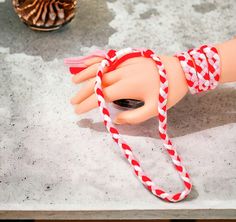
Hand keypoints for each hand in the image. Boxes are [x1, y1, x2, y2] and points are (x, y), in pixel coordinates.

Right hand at [70, 54, 188, 124]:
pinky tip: (89, 64)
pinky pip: (108, 59)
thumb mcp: (155, 109)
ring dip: (85, 75)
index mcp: (128, 86)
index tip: (78, 111)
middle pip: (97, 82)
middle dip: (83, 93)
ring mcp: (125, 63)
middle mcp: (123, 72)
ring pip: (100, 68)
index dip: (88, 104)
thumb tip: (116, 119)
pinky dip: (96, 62)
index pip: (102, 95)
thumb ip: (134, 117)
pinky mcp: (128, 57)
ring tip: (73, 81)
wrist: (182, 70)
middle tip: (73, 102)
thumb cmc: (169, 91)